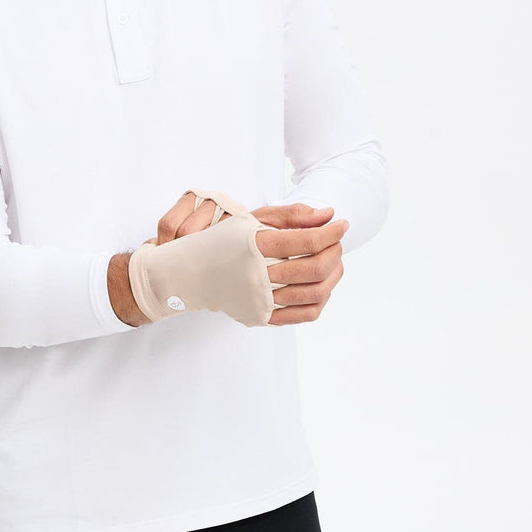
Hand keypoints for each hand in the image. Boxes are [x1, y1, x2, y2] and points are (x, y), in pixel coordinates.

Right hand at [153, 192, 346, 325]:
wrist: (189, 273)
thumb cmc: (222, 241)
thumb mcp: (251, 218)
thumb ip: (292, 215)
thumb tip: (329, 215)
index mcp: (255, 245)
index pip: (307, 240)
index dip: (331, 232)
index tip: (342, 224)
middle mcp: (258, 275)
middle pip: (315, 268)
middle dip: (335, 251)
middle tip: (337, 240)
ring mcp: (260, 299)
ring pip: (315, 293)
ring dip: (333, 274)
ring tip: (333, 258)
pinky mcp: (262, 316)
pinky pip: (306, 313)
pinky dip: (322, 297)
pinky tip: (322, 282)